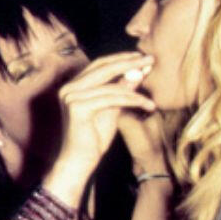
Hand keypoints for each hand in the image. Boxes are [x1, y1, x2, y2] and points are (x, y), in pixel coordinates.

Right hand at [50, 52, 155, 190]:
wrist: (78, 162)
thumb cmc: (93, 139)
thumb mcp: (111, 109)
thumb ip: (121, 90)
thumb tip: (137, 72)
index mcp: (73, 86)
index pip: (99, 64)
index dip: (121, 59)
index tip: (142, 57)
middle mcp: (68, 89)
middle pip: (103, 67)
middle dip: (129, 63)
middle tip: (150, 59)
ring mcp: (71, 97)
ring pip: (111, 86)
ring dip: (135, 90)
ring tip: (152, 98)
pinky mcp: (77, 108)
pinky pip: (111, 99)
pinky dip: (132, 101)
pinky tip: (146, 105)